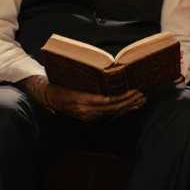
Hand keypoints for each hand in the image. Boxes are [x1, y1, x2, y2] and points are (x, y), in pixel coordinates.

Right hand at [21, 76, 144, 120]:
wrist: (48, 97)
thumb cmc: (59, 84)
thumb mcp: (71, 80)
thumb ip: (87, 81)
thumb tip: (106, 73)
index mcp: (81, 101)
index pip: (105, 101)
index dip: (120, 98)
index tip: (132, 92)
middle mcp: (85, 111)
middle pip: (111, 108)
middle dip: (128, 102)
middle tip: (141, 95)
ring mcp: (87, 115)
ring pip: (111, 112)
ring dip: (127, 107)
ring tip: (140, 101)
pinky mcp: (88, 116)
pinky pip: (107, 113)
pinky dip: (119, 109)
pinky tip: (129, 107)